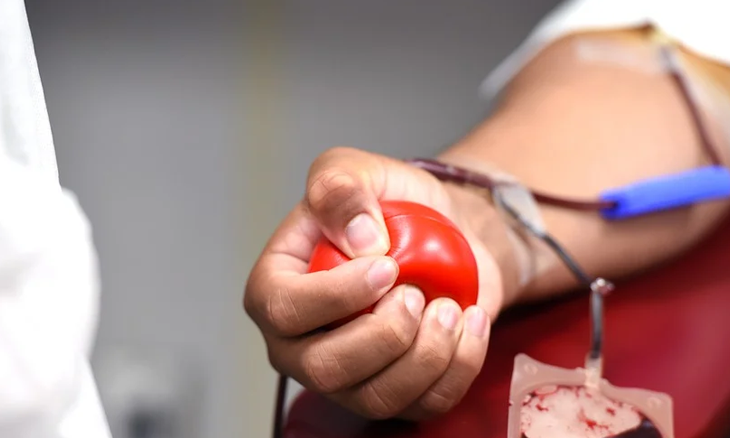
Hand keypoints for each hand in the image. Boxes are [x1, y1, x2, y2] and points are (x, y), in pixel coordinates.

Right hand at [244, 147, 507, 419]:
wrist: (445, 232)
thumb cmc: (392, 204)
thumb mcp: (357, 169)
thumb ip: (340, 187)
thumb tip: (359, 241)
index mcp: (275, 288)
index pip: (284, 310)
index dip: (335, 295)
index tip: (387, 266)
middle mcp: (301, 342)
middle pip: (324, 369)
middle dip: (383, 335)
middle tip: (418, 294)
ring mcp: (348, 375)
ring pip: (375, 397)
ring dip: (425, 355)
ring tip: (449, 308)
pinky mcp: (395, 391)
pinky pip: (422, 404)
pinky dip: (457, 368)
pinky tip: (470, 324)